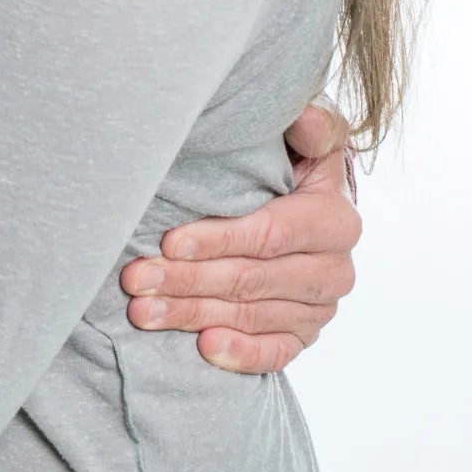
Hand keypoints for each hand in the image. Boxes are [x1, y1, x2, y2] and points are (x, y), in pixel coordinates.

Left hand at [120, 103, 359, 373]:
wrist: (304, 203)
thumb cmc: (289, 162)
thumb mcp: (304, 139)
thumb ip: (310, 128)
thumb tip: (304, 118)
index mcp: (335, 218)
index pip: (268, 235)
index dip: (218, 239)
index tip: (169, 241)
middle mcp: (335, 268)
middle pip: (250, 280)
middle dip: (188, 280)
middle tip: (136, 280)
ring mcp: (321, 306)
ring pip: (250, 315)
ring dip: (193, 314)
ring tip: (143, 311)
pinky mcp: (306, 333)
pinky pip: (276, 352)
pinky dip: (242, 353)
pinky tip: (205, 348)